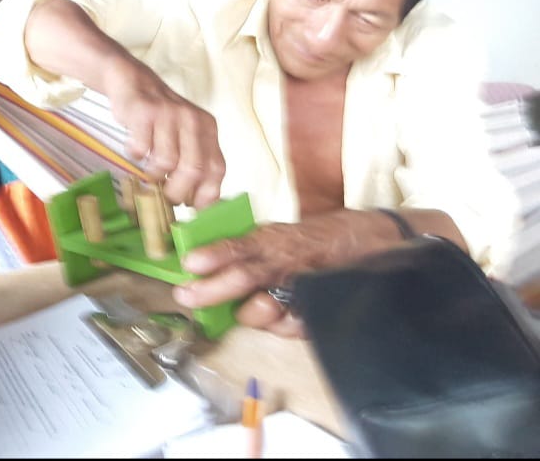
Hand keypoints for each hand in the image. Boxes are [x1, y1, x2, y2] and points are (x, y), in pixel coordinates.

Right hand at [102, 58, 224, 208]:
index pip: (216, 169)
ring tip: (148, 171)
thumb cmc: (158, 117)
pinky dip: (135, 156)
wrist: (131, 80)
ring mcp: (168, 114)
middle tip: (166, 197)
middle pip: (193, 170)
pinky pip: (141, 149)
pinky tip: (135, 149)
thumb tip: (197, 204)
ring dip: (153, 175)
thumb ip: (193, 161)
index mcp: (207, 128)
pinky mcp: (145, 112)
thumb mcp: (184, 133)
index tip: (194, 208)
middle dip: (178, 192)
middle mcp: (192, 119)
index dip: (206, 194)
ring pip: (166, 162)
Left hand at [171, 210, 395, 337]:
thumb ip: (244, 245)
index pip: (237, 246)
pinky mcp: (321, 305)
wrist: (370, 240)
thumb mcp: (276, 233)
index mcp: (271, 239)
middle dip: (213, 289)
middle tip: (187, 296)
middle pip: (245, 275)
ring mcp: (303, 283)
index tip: (190, 263)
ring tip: (240, 313)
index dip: (213, 254)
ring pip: (270, 303)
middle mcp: (285, 260)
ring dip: (250, 312)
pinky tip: (275, 322)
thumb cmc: (312, 240)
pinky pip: (297, 323)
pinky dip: (282, 325)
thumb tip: (198, 253)